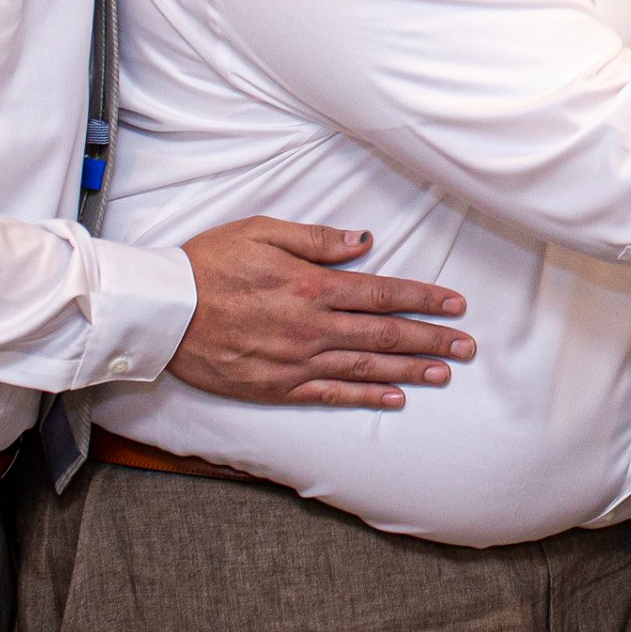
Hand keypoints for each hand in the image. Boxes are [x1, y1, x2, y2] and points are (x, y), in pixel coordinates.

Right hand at [171, 219, 475, 408]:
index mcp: (312, 286)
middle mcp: (311, 327)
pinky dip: (365, 396)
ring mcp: (295, 361)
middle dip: (431, 339)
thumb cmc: (210, 263)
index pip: (382, 294)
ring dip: (409, 370)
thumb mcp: (263, 232)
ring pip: (365, 367)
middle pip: (384, 335)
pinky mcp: (276, 386)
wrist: (163, 311)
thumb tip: (365, 241)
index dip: (424, 299)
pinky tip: (394, 399)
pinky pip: (330, 394)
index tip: (456, 305)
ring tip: (444, 373)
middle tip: (467, 346)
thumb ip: (318, 240)